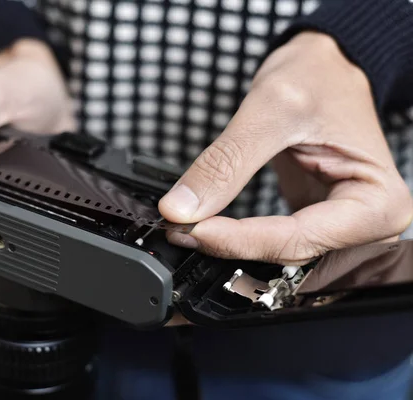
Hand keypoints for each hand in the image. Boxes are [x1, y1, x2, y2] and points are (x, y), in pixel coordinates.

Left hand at [159, 32, 412, 265]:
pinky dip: (237, 234)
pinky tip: (206, 224)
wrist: (325, 65)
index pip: (297, 239)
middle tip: (179, 228)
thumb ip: (226, 163)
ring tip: (185, 226)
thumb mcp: (271, 110)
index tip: (189, 229)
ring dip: (230, 243)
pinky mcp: (313, 220)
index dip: (238, 239)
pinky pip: (271, 239)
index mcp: (378, 202)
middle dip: (231, 244)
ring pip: (276, 253)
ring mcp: (339, 225)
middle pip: (288, 253)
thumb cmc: (318, 77)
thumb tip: (181, 209)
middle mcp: (367, 224)